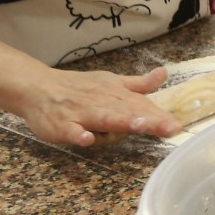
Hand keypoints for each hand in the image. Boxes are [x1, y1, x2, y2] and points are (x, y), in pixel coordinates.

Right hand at [12, 65, 180, 146]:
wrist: (37, 87)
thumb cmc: (78, 88)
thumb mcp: (110, 82)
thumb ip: (137, 84)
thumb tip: (164, 74)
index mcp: (114, 94)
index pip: (141, 105)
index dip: (159, 115)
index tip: (177, 125)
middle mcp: (102, 102)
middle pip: (128, 112)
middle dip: (149, 120)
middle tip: (169, 127)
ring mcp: (81, 113)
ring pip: (104, 118)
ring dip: (121, 122)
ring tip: (140, 126)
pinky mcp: (61, 124)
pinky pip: (70, 130)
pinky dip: (78, 134)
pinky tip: (87, 139)